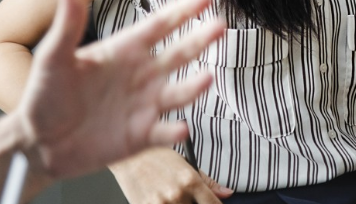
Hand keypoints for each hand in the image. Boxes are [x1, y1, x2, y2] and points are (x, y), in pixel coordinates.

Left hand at [11, 0, 225, 181]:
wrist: (39, 145)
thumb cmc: (45, 96)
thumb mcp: (52, 57)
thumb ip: (68, 23)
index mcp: (126, 50)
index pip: (160, 24)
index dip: (182, 10)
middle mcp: (143, 74)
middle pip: (180, 53)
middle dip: (201, 40)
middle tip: (219, 26)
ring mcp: (146, 105)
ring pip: (179, 93)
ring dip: (194, 86)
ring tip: (206, 78)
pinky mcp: (142, 135)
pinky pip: (164, 132)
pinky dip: (173, 131)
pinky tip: (179, 129)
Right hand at [111, 147, 231, 203]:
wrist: (128, 159)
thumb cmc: (157, 157)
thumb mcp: (186, 164)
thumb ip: (207, 182)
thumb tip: (227, 193)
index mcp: (190, 179)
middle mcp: (176, 193)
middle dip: (193, 203)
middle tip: (189, 197)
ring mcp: (160, 203)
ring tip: (174, 197)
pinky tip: (163, 199)